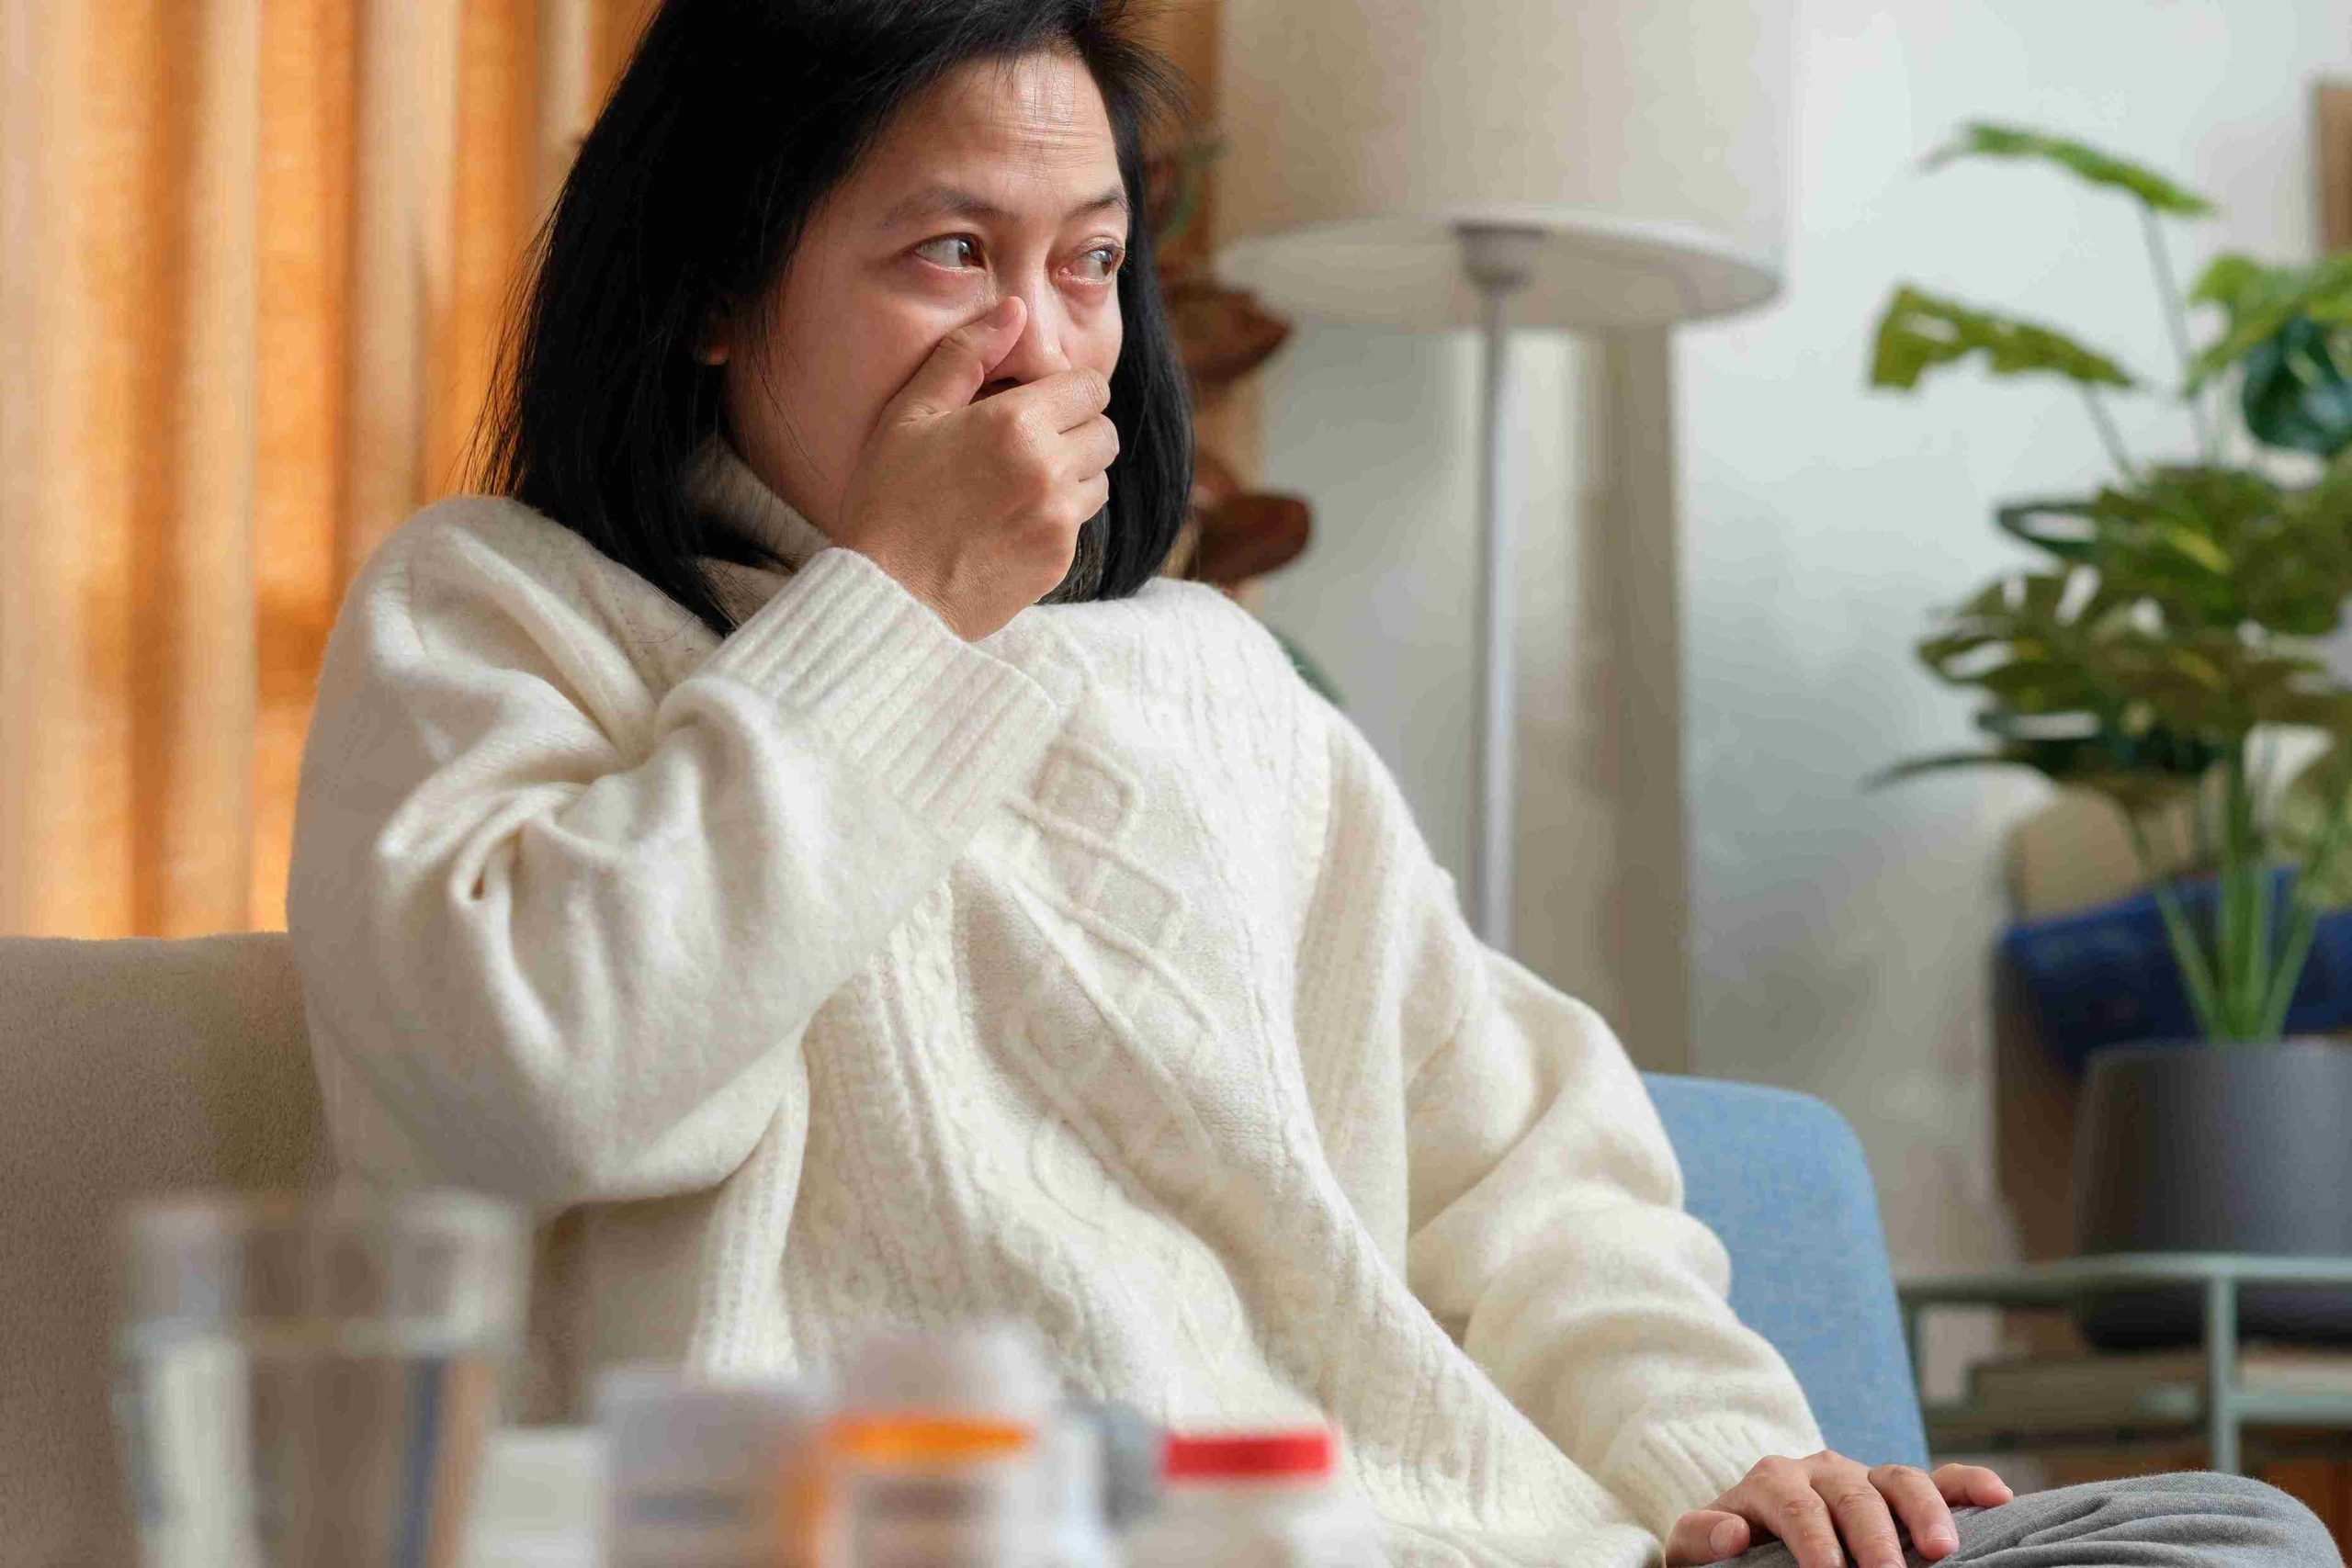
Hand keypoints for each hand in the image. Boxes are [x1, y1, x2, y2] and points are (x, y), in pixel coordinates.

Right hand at [834, 293, 1119, 640]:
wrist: (885, 596)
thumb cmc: (888, 499)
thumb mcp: (910, 414)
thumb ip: (967, 354)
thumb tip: (1015, 310)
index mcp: (1015, 423)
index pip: (1090, 386)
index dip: (1064, 389)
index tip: (1032, 402)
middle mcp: (1049, 469)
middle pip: (1103, 431)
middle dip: (1073, 429)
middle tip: (1024, 442)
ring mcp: (1059, 519)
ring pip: (1098, 478)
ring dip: (1071, 474)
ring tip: (1015, 483)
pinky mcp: (1059, 560)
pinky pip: (1079, 522)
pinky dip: (1056, 516)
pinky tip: (1007, 522)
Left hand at [1664, 1451, 2012, 1566]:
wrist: (1744, 1533)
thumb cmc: (1727, 1548)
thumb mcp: (1697, 1549)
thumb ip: (1699, 1538)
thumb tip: (1730, 1533)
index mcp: (1773, 1481)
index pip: (1797, 1508)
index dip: (1815, 1543)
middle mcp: (1822, 1471)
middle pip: (1854, 1496)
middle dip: (1875, 1539)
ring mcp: (1866, 1478)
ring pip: (1901, 1480)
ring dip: (1926, 1513)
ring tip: (1944, 1551)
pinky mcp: (1899, 1492)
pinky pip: (1939, 1477)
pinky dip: (1968, 1483)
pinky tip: (1998, 1496)